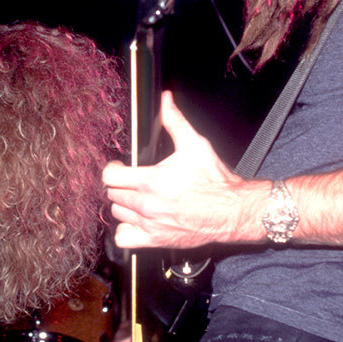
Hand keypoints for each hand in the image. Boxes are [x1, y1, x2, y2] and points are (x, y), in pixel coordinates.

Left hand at [103, 92, 258, 248]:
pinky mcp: (155, 240)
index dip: (112, 168)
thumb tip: (165, 101)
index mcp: (151, 181)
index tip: (119, 167)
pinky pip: (123, 238)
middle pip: (112, 194)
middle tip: (133, 181)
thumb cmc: (215, 180)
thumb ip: (175, 121)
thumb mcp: (195, 144)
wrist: (232, 210)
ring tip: (137, 198)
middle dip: (121, 185)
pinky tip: (137, 220)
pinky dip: (126, 230)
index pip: (110, 176)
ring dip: (124, 205)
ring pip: (117, 214)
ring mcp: (150, 225)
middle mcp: (147, 204)